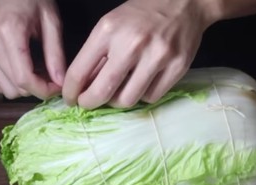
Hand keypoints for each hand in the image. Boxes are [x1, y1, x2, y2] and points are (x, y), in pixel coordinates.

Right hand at [0, 0, 64, 98]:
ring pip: (5, 90)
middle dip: (37, 88)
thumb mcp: (52, 23)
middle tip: (49, 75)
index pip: (23, 79)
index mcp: (9, 33)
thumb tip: (60, 81)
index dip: (43, 90)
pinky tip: (21, 71)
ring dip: (24, 87)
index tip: (57, 88)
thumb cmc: (32, 1)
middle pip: (15, 88)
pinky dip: (10, 84)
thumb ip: (56, 54)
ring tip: (36, 71)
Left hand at [63, 0, 215, 108]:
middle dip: (90, 103)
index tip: (71, 99)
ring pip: (128, 100)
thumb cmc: (141, 15)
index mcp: (109, 30)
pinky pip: (151, 97)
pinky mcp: (178, 67)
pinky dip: (142, 95)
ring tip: (118, 90)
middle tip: (89, 103)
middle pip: (103, 92)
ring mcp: (158, 56)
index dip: (71, 92)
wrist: (184, 3)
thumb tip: (84, 87)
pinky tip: (141, 84)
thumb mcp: (111, 25)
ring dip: (118, 101)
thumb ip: (97, 56)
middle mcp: (132, 44)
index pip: (80, 71)